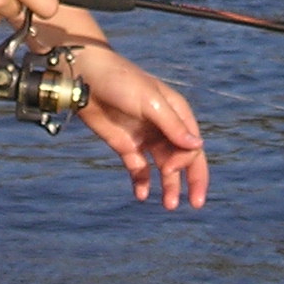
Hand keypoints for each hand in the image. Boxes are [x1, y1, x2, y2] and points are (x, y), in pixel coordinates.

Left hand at [70, 48, 207, 209]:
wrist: (85, 77)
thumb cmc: (121, 82)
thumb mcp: (150, 102)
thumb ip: (173, 126)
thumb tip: (197, 146)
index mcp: (176, 113)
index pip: (192, 144)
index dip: (186, 162)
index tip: (169, 168)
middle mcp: (164, 127)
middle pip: (184, 159)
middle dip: (191, 181)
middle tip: (196, 204)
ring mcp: (145, 137)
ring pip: (163, 168)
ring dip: (168, 186)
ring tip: (169, 206)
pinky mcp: (125, 145)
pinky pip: (139, 169)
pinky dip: (142, 183)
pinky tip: (142, 195)